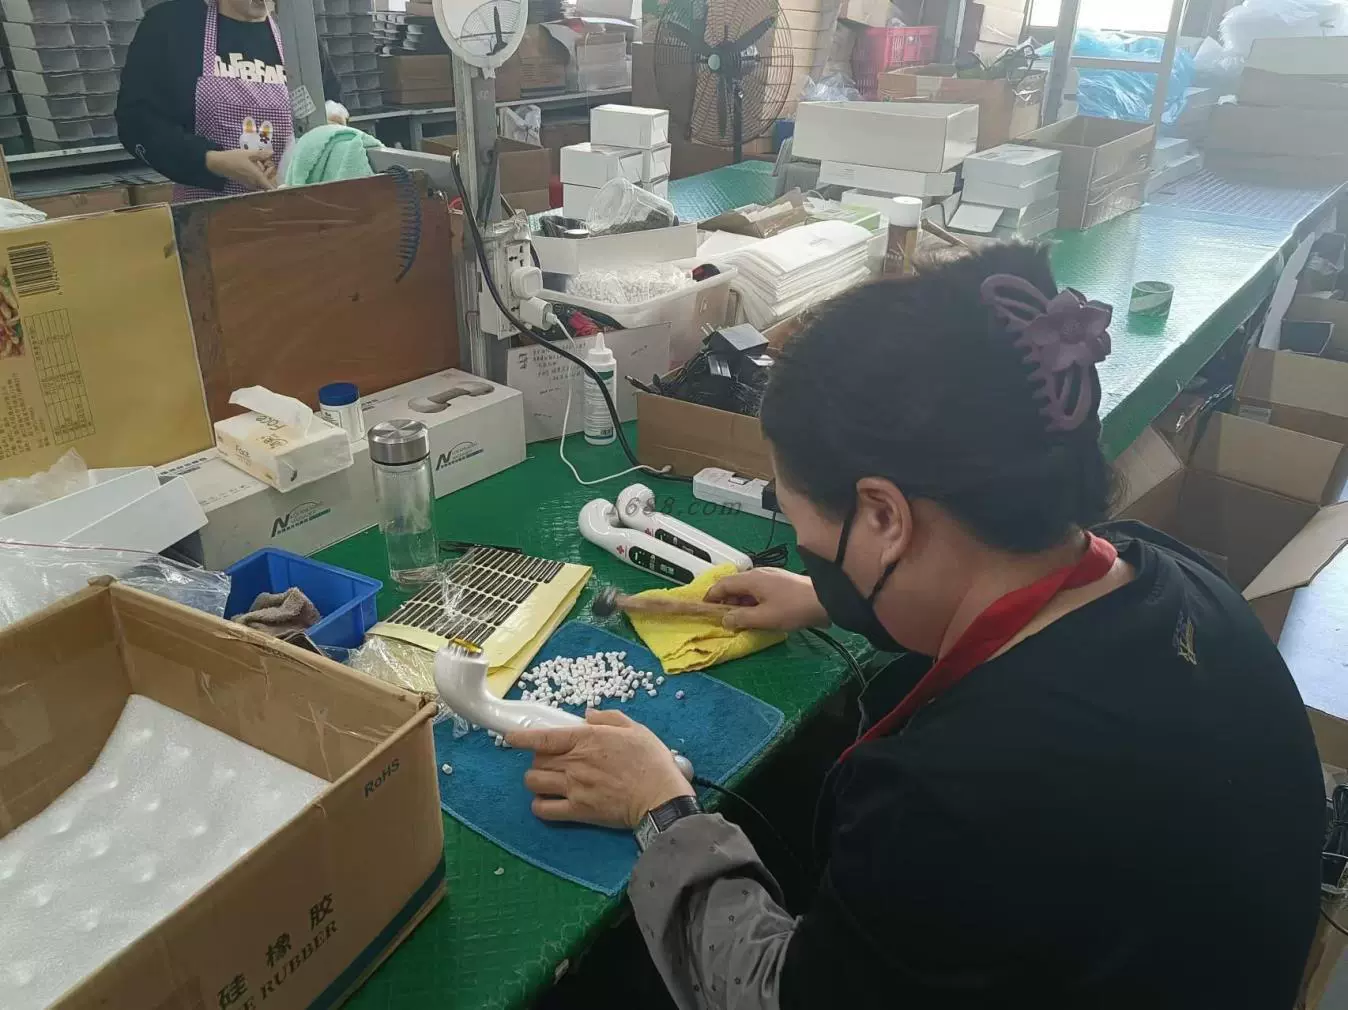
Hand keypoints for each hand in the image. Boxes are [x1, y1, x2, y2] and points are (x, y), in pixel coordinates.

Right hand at [205, 148, 275, 189]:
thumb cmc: (234, 158)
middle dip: (270, 172)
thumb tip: (272, 153)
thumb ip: (261, 154)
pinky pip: (257, 180)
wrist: (219, 163)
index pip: (271, 187)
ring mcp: (251, 184)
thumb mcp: (249, 154)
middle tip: (265, 161)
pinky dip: (258, 174)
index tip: (283, 182)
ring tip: (258, 161)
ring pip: (263, 181)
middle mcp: (255, 183)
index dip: (278, 187)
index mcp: (257, 177)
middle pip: (269, 182)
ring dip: (264, 172)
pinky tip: (253, 164)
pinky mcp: (247, 183)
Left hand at [507, 709, 692, 830]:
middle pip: (537, 760)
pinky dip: (540, 805)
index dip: (522, 737)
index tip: (511, 737)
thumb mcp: (635, 729)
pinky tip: (549, 801)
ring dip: (537, 779)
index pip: (543, 737)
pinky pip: (544, 809)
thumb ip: (608, 718)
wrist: (660, 797)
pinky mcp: (577, 812)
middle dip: (539, 758)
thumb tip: (587, 715)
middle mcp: (574, 763)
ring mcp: (573, 788)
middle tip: (552, 760)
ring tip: (549, 779)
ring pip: (534, 782)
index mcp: (586, 739)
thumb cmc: (651, 761)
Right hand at [706, 567, 827, 631]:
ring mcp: (771, 576)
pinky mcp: (780, 583)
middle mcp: (759, 574)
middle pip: (734, 585)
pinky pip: (759, 590)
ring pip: (747, 588)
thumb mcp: (764, 618)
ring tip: (739, 619)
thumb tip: (724, 619)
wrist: (825, 600)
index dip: (711, 596)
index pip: (722, 584)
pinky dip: (752, 601)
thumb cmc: (793, 608)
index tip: (704, 609)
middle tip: (722, 619)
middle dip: (726, 601)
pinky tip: (757, 614)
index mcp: (751, 579)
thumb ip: (741, 618)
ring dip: (740, 603)